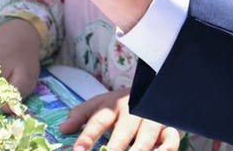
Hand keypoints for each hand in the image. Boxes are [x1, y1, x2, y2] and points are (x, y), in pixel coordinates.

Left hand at [61, 88, 180, 150]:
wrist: (154, 88)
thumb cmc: (122, 104)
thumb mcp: (100, 104)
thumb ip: (81, 115)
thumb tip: (62, 128)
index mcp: (113, 104)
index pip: (98, 120)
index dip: (88, 136)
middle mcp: (133, 110)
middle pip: (123, 131)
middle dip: (114, 148)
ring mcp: (153, 118)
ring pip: (146, 137)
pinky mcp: (170, 127)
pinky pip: (170, 141)